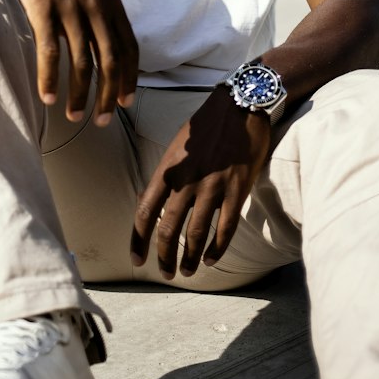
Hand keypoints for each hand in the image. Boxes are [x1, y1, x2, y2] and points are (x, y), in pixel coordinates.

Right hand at [6, 0, 138, 124]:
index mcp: (111, 3)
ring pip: (80, 63)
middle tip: (102, 121)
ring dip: (79, 95)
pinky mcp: (43, 9)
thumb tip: (103, 38)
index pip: (128, 49)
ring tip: (74, 115)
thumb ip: (101, 9)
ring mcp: (70, 9)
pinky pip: (49, 52)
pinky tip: (48, 97)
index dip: (130, 79)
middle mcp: (96, 8)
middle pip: (109, 63)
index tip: (127, 102)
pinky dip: (49, 78)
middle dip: (109, 97)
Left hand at [130, 87, 270, 278]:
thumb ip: (165, 176)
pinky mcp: (236, 189)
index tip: (138, 259)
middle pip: (169, 229)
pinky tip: (211, 259)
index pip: (145, 212)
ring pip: (196, 234)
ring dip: (190, 258)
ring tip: (188, 271)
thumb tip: (149, 203)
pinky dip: (217, 247)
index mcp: (168, 169)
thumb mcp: (176, 146)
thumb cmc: (206, 125)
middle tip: (166, 273)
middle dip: (165, 256)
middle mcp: (187, 180)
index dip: (139, 240)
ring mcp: (213, 186)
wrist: (240, 105)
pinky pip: (225, 227)